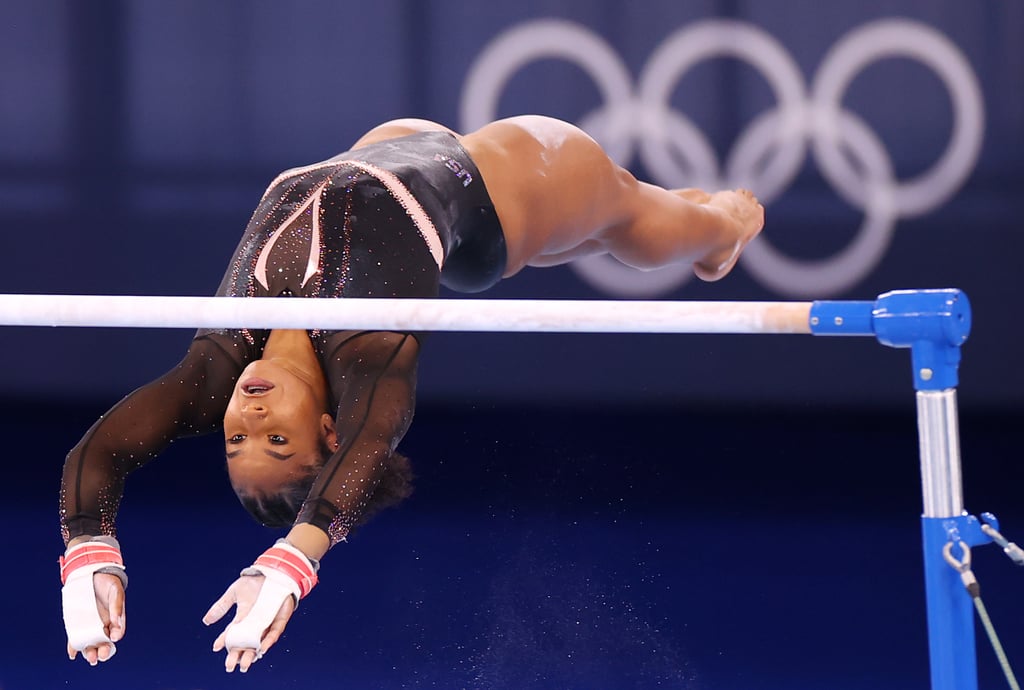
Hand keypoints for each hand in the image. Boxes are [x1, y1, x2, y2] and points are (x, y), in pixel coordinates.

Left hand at [60, 538, 126, 665]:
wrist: (93, 575)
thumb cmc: (108, 583)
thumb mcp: (115, 591)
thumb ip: (117, 605)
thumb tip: (116, 619)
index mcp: (115, 618)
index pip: (116, 631)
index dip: (115, 636)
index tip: (113, 638)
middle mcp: (103, 624)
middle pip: (103, 641)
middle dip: (102, 650)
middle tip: (100, 655)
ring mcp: (90, 625)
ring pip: (90, 642)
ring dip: (89, 651)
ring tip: (89, 657)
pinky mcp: (78, 624)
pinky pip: (76, 637)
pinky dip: (74, 646)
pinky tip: (73, 652)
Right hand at [203, 572, 296, 672]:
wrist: (273, 572)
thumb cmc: (254, 582)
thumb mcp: (234, 593)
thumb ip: (221, 607)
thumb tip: (206, 621)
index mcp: (243, 619)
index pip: (233, 634)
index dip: (225, 641)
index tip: (216, 648)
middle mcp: (255, 624)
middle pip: (245, 644)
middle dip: (238, 655)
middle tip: (230, 666)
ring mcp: (267, 623)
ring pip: (259, 643)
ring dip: (252, 653)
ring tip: (245, 664)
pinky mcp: (279, 620)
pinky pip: (274, 633)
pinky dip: (269, 641)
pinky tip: (262, 648)